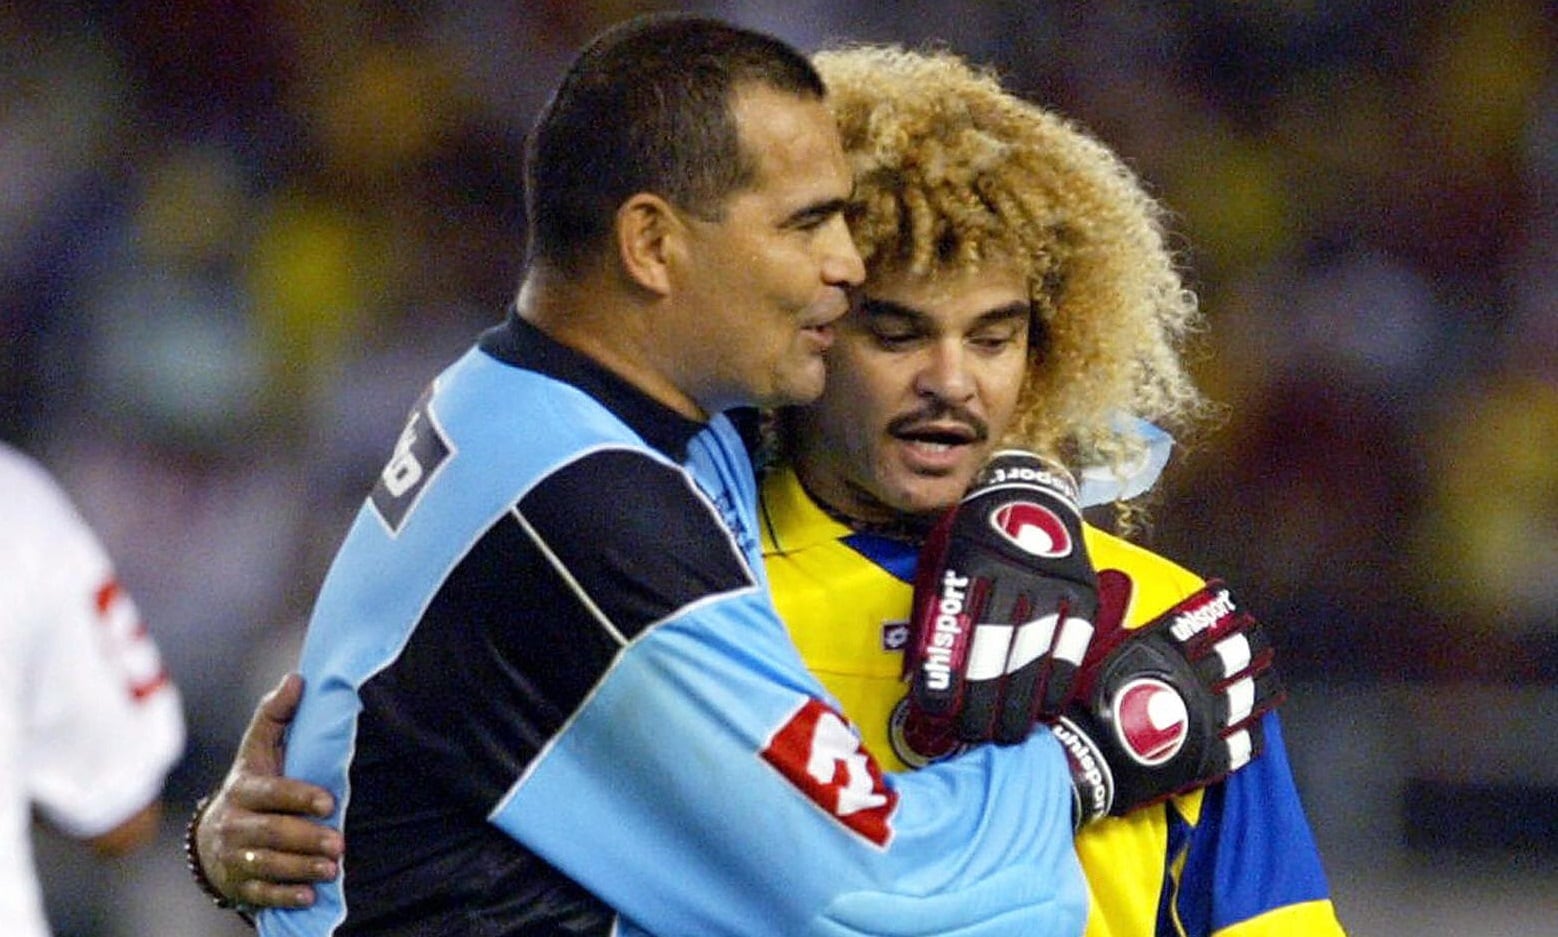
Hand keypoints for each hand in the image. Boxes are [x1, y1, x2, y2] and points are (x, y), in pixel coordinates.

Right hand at [195, 673, 342, 908]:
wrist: (216, 836)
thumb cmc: (253, 784)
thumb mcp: (259, 749)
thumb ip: (276, 715)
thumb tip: (298, 678)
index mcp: (243, 789)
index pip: (271, 794)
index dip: (299, 797)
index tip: (329, 802)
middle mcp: (234, 824)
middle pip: (272, 833)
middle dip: (307, 839)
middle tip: (340, 844)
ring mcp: (234, 857)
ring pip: (268, 865)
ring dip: (303, 868)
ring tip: (333, 867)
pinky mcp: (239, 885)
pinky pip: (262, 894)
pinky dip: (286, 896)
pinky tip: (310, 895)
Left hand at [905, 450, 1097, 743]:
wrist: (1028, 494)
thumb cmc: (971, 539)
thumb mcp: (940, 560)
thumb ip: (933, 613)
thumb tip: (919, 677)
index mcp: (965, 561)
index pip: (951, 632)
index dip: (943, 677)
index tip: (935, 713)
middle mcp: (1009, 572)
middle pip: (993, 653)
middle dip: (981, 704)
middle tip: (972, 736)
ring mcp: (1051, 583)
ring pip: (1033, 658)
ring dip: (1018, 705)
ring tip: (1005, 736)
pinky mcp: (1081, 593)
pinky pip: (1070, 649)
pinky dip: (1056, 686)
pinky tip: (1044, 711)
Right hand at [1054, 579, 1283, 825]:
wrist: (1088, 756)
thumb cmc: (1089, 706)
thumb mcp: (1110, 657)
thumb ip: (1140, 640)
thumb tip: (1153, 617)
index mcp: (1167, 652)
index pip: (1205, 622)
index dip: (1223, 611)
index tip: (1234, 605)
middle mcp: (1193, 681)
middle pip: (1235, 656)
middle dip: (1251, 644)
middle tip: (1259, 640)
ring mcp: (1204, 719)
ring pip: (1247, 698)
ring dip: (1262, 686)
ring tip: (1270, 681)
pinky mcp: (1206, 755)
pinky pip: (1240, 744)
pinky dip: (1251, 735)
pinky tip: (1256, 729)